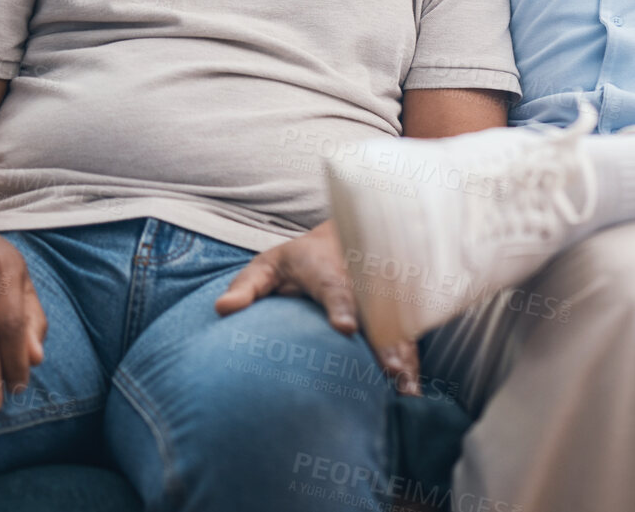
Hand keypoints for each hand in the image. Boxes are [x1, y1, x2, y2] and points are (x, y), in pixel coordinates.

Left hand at [214, 220, 420, 394]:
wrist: (342, 241)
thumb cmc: (296, 262)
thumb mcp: (267, 266)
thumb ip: (247, 287)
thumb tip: (223, 309)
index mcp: (325, 270)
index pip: (334, 289)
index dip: (341, 307)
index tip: (344, 328)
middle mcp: (358, 285)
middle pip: (374, 314)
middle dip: (383, 342)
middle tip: (390, 369)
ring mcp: (378, 303)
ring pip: (394, 329)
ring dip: (401, 358)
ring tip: (405, 388)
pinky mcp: (389, 319)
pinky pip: (402, 341)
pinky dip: (410, 365)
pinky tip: (411, 394)